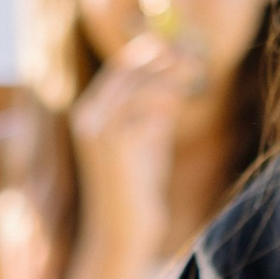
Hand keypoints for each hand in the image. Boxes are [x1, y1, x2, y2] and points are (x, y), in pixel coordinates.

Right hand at [69, 39, 195, 262]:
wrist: (124, 230)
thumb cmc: (138, 187)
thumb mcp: (146, 140)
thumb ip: (154, 111)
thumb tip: (175, 78)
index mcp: (88, 113)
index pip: (119, 70)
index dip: (148, 54)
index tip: (178, 48)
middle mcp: (86, 116)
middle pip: (127, 70)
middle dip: (162, 60)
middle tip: (193, 58)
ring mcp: (98, 129)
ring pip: (139, 85)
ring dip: (170, 81)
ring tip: (191, 81)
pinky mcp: (116, 143)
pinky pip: (147, 109)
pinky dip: (166, 106)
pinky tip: (175, 112)